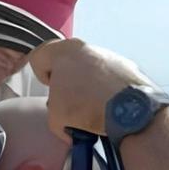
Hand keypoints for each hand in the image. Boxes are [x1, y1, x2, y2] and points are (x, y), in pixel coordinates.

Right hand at [28, 38, 155, 140]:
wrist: (129, 110)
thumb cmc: (85, 108)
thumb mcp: (55, 118)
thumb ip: (54, 113)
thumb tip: (68, 123)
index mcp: (62, 51)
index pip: (39, 57)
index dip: (41, 77)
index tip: (52, 91)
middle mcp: (85, 46)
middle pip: (66, 62)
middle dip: (66, 82)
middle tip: (72, 101)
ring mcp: (108, 53)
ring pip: (89, 67)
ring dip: (87, 84)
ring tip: (94, 106)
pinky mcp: (126, 65)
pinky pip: (108, 75)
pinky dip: (106, 87)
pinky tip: (110, 104)